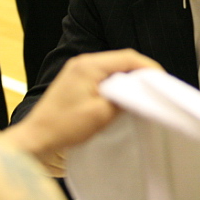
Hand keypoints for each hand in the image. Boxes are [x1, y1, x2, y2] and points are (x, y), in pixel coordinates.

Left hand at [3, 49, 161, 164]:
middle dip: (141, 74)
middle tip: (157, 90)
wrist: (36, 141)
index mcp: (88, 65)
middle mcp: (83, 63)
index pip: (127, 58)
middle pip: (121, 61)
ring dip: (129, 80)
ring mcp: (78, 72)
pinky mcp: (77, 83)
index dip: (148, 68)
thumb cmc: (63, 128)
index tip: (163, 82)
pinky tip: (124, 99)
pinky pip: (104, 78)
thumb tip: (140, 93)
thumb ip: (123, 100)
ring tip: (144, 95)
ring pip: (114, 69)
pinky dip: (117, 86)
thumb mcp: (100, 114)